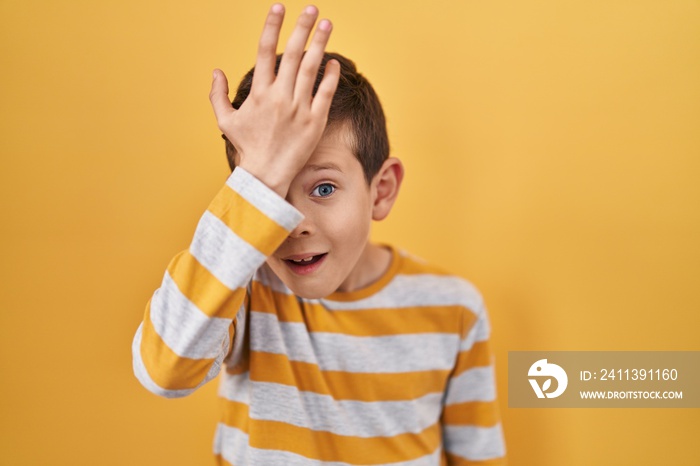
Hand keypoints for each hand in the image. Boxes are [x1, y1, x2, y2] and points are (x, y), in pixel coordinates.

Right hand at [209, 4, 339, 196]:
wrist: (266, 175)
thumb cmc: (247, 148)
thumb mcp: (225, 121)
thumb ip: (217, 95)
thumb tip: (216, 71)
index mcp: (258, 92)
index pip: (265, 50)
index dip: (272, 26)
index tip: (280, 7)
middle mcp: (279, 97)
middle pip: (292, 53)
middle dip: (302, 27)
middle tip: (312, 9)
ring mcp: (299, 109)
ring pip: (311, 68)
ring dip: (320, 43)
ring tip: (327, 24)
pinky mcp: (315, 122)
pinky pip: (325, 93)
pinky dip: (331, 76)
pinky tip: (334, 62)